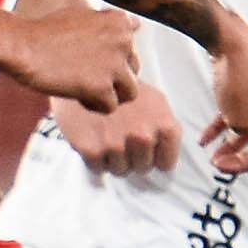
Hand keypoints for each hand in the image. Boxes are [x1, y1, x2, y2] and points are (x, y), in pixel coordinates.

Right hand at [8, 5, 142, 110]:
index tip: (89, 55)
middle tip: (84, 73)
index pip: (131, 47)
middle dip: (114, 76)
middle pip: (134, 69)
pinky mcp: (102, 87)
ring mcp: (114, 65)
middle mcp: (123, 41)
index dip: (111, 56)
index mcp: (119, 21)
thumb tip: (137, 25)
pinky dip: (94, 106)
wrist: (23, 47)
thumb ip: (110, 24)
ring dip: (110, 94)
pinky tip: (76, 95)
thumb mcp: (83, 16)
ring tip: (86, 88)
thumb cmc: (46, 32)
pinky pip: (111, 106)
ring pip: (130, 91)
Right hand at [55, 83, 180, 176]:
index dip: (155, 156)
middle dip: (134, 157)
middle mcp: (143, 136)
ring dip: (114, 158)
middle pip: (143, 168)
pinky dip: (95, 158)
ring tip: (107, 134)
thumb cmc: (121, 90)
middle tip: (122, 136)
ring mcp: (117, 145)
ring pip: (121, 170)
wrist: (81, 76)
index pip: (166, 163)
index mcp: (163, 124)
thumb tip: (166, 156)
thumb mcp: (154, 100)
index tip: (147, 147)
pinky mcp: (92, 150)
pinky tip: (94, 137)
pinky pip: (99, 169)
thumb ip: (164, 128)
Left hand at [198, 19, 247, 173]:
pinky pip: (243, 112)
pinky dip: (226, 123)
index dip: (245, 165)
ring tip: (210, 152)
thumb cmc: (241, 78)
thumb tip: (238, 132)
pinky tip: (206, 136)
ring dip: (230, 141)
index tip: (225, 168)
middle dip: (238, 154)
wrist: (234, 42)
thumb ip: (240, 135)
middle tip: (219, 163)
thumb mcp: (238, 119)